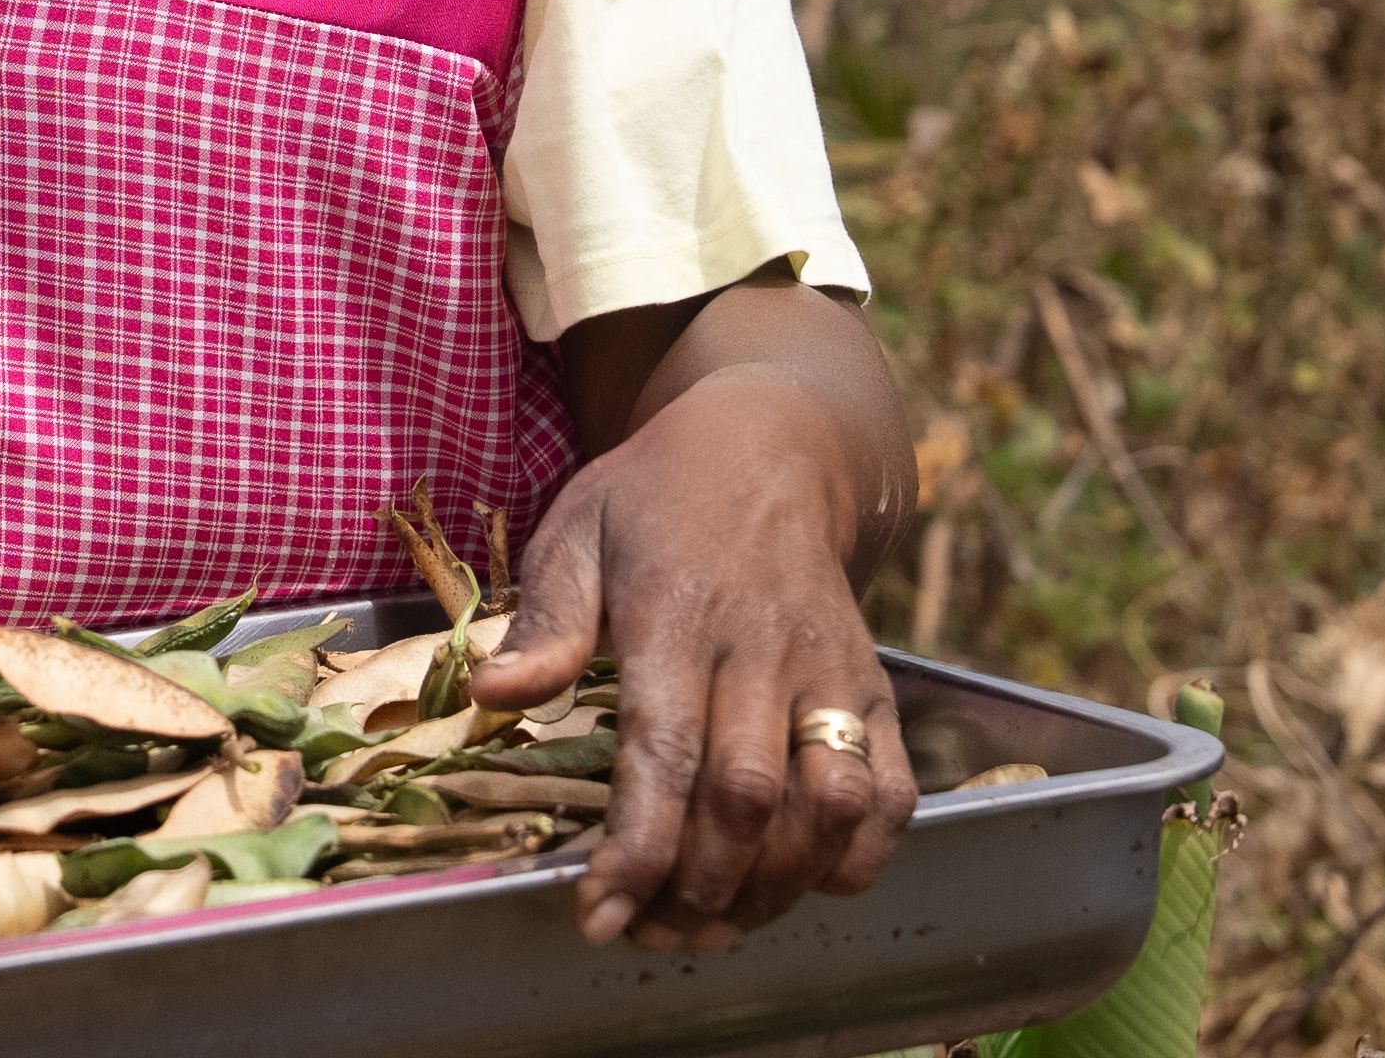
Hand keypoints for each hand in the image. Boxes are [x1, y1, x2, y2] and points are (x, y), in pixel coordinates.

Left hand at [471, 367, 916, 949]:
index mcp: (676, 611)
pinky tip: (795, 885)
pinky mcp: (878, 689)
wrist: (768, 450)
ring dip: (774, 887)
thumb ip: (544, 621)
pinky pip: (890, 793)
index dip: (637, 850)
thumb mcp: (576, 531)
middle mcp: (764, 648)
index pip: (664, 753)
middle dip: (696, 888)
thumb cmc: (654, 501)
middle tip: (645, 934)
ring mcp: (832, 672)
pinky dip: (854, 859)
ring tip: (712, 927)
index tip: (599, 915)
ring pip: (828, 805)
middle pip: (746, 798)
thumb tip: (493, 697)